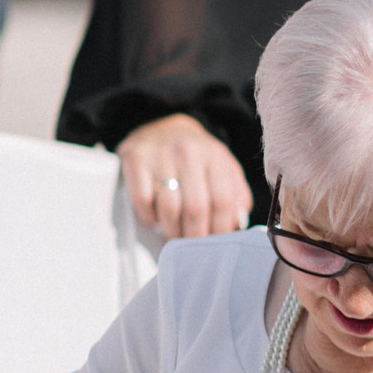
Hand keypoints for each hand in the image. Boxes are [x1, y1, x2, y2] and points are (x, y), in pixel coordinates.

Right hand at [117, 113, 250, 239]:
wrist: (163, 127)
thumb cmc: (196, 158)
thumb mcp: (222, 168)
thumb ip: (236, 195)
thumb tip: (237, 226)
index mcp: (215, 155)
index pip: (223, 200)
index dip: (220, 228)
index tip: (216, 242)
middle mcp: (189, 151)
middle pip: (196, 207)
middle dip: (195, 235)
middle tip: (193, 245)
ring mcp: (160, 154)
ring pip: (169, 207)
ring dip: (172, 230)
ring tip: (174, 235)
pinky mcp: (135, 158)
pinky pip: (142, 199)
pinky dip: (149, 217)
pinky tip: (154, 219)